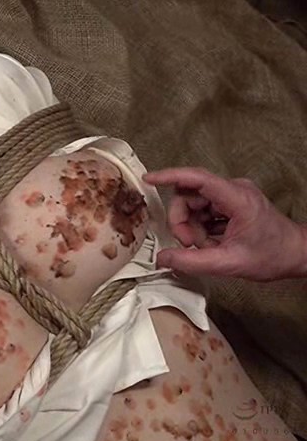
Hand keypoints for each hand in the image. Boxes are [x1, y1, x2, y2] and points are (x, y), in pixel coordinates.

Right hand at [143, 167, 306, 280]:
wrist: (297, 255)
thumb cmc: (272, 256)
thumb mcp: (228, 263)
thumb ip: (191, 261)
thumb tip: (163, 258)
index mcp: (237, 198)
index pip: (197, 179)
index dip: (170, 177)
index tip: (149, 179)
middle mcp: (234, 190)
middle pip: (190, 195)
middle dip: (182, 221)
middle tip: (188, 244)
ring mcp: (232, 195)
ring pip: (194, 204)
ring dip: (192, 227)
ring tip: (204, 246)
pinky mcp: (231, 202)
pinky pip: (203, 209)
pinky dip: (200, 227)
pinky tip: (210, 242)